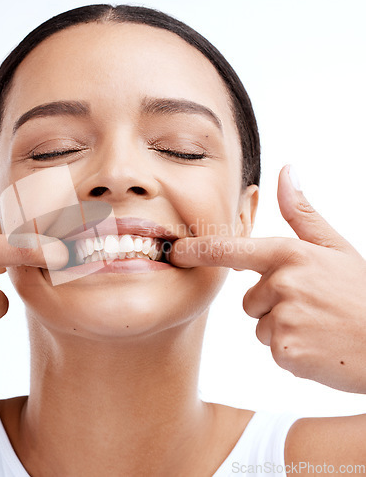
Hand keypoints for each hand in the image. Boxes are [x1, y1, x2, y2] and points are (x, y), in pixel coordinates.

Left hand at [168, 165, 365, 393]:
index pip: (230, 250)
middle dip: (274, 306)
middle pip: (250, 300)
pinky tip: (319, 346)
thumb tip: (285, 172)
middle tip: (313, 308)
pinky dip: (292, 352)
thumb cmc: (363, 294)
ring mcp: (283, 318)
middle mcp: (281, 284)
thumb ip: (302, 214)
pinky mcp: (285, 351)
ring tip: (319, 327)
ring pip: (261, 326)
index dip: (198, 251)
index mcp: (289, 254)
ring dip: (284, 330)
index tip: (177, 251)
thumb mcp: (336, 248)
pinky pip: (273, 349)